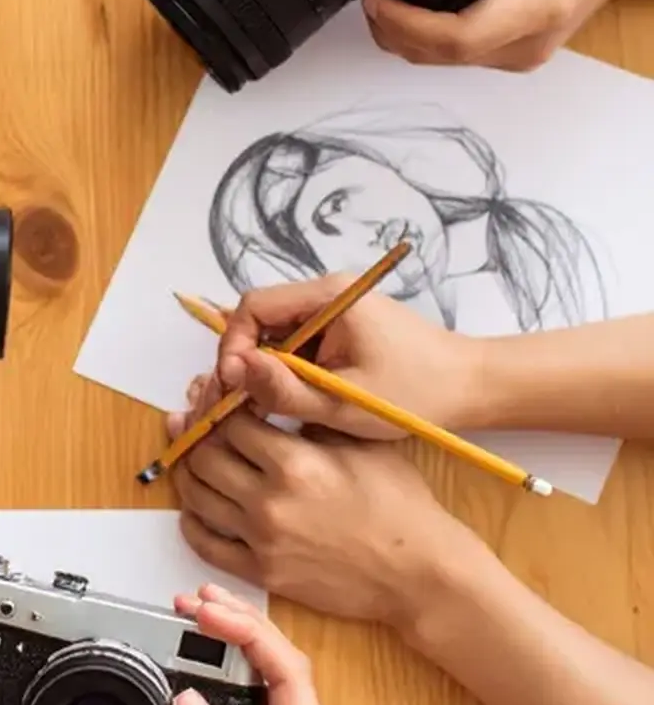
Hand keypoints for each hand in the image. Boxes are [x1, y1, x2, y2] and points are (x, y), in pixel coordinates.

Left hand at [171, 407, 482, 623]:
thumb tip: (264, 393)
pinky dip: (191, 520)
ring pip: (196, 497)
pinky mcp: (262, 573)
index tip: (218, 393)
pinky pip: (205, 544)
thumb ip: (309, 415)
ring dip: (186, 470)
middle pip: (203, 455)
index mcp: (295, 463)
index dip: (217, 402)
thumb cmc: (400, 503)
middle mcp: (270, 502)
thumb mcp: (360, 440)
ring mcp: (262, 541)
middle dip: (194, 431)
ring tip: (189, 453)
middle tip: (194, 418)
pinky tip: (195, 505)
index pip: (229, 421)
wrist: (420, 571)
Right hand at [171, 586, 342, 704]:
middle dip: (241, 625)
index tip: (210, 613)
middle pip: (282, 668)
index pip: (288, 677)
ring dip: (234, 642)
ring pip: (268, 680)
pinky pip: (251, 703)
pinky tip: (206, 657)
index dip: (250, 634)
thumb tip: (188, 700)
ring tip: (200, 614)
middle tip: (198, 600)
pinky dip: (226, 671)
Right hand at [198, 274, 481, 439]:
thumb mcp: (345, 401)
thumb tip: (233, 373)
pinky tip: (288, 404)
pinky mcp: (341, 330)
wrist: (474, 386)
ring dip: (264, 371)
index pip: (254, 306)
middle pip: (260, 320)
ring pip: (275, 336)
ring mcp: (334, 311)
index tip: (231, 386)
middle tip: (237, 405)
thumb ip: (286, 389)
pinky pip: (297, 346)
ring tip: (262, 410)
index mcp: (329, 297)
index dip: (233, 345)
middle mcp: (327, 294)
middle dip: (244, 362)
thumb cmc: (417, 394)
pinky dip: (286, 374)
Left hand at [364, 0, 653, 70]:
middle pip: (442, 56)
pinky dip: (425, 37)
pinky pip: (457, 55)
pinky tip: (407, 9)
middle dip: (395, 31)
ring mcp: (520, 53)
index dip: (408, 24)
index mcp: (541, 3)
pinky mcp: (512, 51)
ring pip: (445, 62)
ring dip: (405, 37)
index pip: (460, 36)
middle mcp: (527, 41)